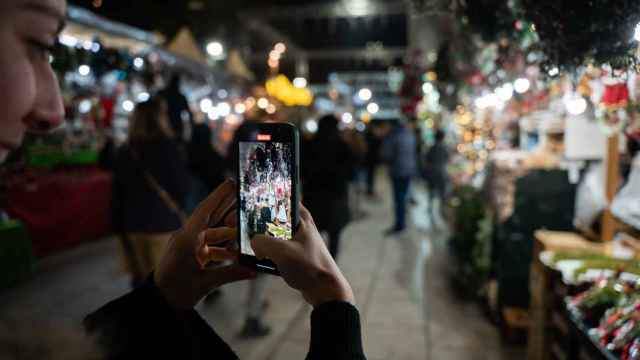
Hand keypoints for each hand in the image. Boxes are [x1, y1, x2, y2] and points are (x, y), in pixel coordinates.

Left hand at [154, 180, 255, 309]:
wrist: (159, 303)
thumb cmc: (176, 292)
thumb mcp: (205, 284)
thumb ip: (231, 274)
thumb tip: (254, 271)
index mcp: (186, 240)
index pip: (204, 211)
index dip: (218, 196)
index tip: (231, 183)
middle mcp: (186, 238)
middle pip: (210, 217)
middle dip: (227, 207)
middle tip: (244, 196)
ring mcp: (188, 245)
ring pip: (212, 232)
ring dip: (228, 232)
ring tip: (246, 229)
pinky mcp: (190, 253)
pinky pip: (209, 244)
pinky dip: (223, 247)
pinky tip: (236, 253)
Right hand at [251, 205, 354, 306]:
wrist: (326, 291)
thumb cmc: (310, 267)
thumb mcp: (281, 251)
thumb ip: (262, 242)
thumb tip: (253, 242)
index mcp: (301, 217)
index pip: (280, 198)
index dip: (262, 199)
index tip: (246, 205)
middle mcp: (300, 225)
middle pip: (273, 216)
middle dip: (257, 223)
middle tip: (242, 228)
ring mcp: (297, 240)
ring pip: (273, 234)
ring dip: (261, 240)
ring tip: (250, 246)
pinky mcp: (295, 254)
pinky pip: (276, 249)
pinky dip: (267, 253)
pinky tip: (260, 260)